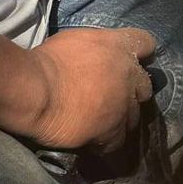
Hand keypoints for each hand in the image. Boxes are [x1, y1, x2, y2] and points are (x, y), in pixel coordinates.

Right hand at [15, 26, 156, 151]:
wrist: (37, 90)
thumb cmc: (46, 62)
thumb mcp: (75, 41)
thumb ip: (96, 50)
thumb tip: (96, 59)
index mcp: (118, 45)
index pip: (145, 43)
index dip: (140, 54)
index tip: (127, 64)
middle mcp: (129, 74)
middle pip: (144, 85)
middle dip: (131, 92)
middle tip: (110, 97)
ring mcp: (125, 104)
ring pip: (134, 115)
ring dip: (120, 118)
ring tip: (99, 122)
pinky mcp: (114, 130)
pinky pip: (118, 140)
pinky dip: (106, 141)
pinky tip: (92, 141)